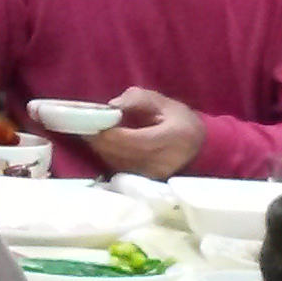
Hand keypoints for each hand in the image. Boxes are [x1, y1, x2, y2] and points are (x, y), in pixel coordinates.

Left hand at [89, 87, 206, 178]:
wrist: (198, 148)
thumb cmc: (180, 121)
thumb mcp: (162, 102)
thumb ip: (137, 99)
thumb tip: (110, 106)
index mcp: (171, 137)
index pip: (134, 140)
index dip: (110, 133)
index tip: (93, 121)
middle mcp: (162, 161)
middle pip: (121, 154)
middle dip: (100, 140)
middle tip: (83, 126)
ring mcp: (153, 175)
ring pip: (117, 163)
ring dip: (101, 148)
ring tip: (90, 133)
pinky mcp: (145, 181)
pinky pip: (120, 168)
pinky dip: (108, 156)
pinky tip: (103, 144)